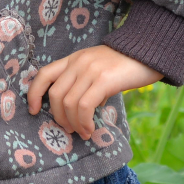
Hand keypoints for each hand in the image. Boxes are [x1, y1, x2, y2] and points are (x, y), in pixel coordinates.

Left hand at [27, 45, 162, 140]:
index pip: (44, 74)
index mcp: (74, 59)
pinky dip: (84, 122)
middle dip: (59, 117)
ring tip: (83, 132)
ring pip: (69, 103)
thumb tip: (80, 111)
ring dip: (73, 123)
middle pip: (55, 95)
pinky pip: (84, 106)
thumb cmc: (125, 64)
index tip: (33, 110)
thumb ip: (85, 84)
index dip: (34, 93)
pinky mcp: (104, 80)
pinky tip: (90, 129)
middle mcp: (78, 62)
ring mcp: (90, 70)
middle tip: (70, 129)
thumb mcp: (98, 69)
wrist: (149, 51)